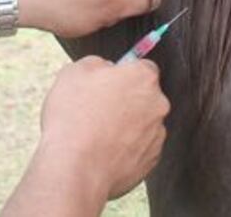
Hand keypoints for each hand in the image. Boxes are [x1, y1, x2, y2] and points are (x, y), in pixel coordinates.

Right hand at [34, 57, 169, 200]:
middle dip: (126, 101)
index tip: (109, 84)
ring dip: (126, 126)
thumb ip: (97, 63)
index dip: (124, 75)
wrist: (75, 167)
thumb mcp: (74, 72)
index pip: (143, 68)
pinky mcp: (150, 160)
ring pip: (143, 123)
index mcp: (143, 78)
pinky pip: (139, 148)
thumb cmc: (73, 117)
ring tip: (97, 134)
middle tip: (98, 110)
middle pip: (145, 96)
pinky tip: (103, 151)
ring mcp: (156, 134)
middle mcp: (157, 104)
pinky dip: (125, 148)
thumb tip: (105, 68)